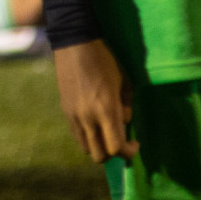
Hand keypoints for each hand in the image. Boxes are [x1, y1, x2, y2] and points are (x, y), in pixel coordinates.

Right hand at [53, 39, 138, 162]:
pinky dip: (87, 137)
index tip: (135, 143)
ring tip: (106, 134)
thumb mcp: (123, 81)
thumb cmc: (104, 60)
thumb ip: (126, 106)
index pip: (116, 147)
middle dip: (113, 155)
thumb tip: (124, 122)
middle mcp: (88, 118)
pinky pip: (76, 135)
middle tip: (121, 142)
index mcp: (106, 109)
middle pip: (99, 155)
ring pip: (86, 148)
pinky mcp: (65, 111)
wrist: (74, 44)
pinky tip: (94, 125)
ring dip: (98, 147)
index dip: (129, 151)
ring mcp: (74, 116)